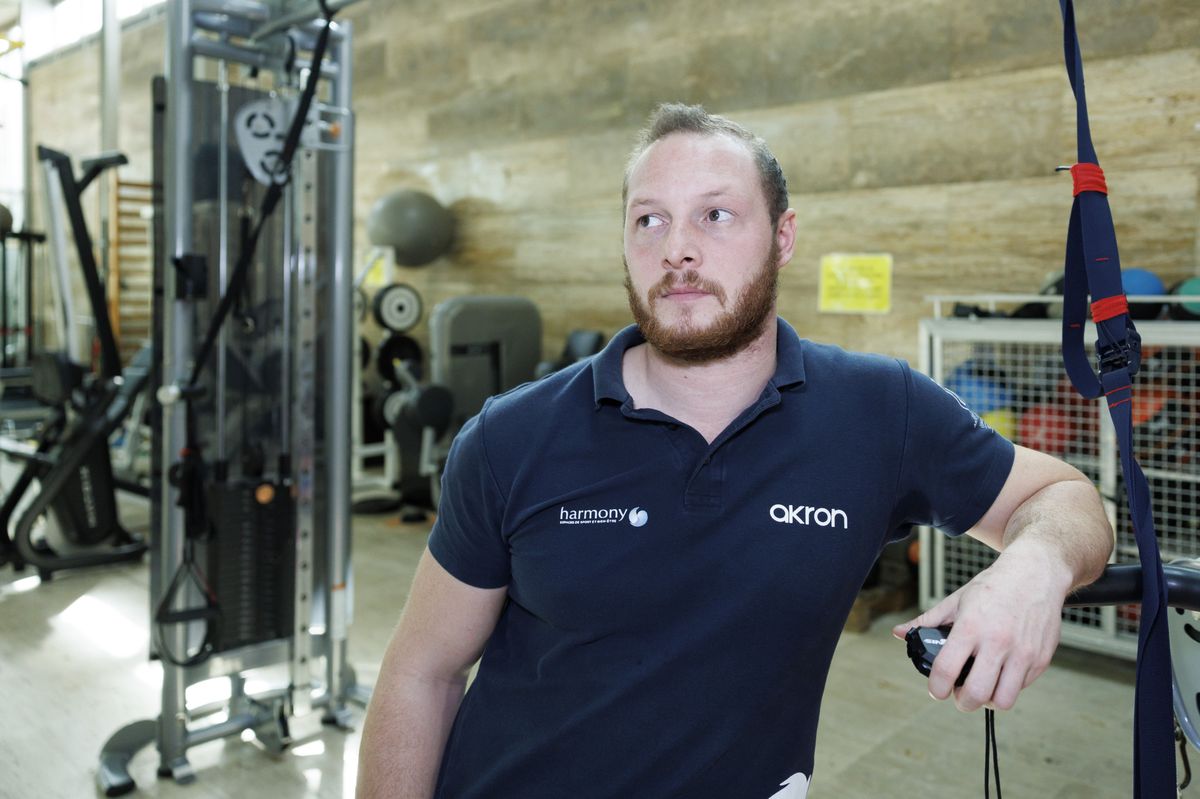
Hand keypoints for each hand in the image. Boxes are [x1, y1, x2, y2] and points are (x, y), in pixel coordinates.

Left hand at [891, 540, 1072, 711]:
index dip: (937, 689)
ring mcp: (1022, 653)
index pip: (946, 670)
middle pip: (976, 694)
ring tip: (982, 688)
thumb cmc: (994, 586)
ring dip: (988, 700)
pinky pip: (1021, 688)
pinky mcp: (1040, 658)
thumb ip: (927, 621)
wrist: (1036, 574)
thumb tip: (900, 633)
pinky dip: (1008, 686)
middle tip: (959, 695)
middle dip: (962, 702)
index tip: (937, 690)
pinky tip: (1001, 672)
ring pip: (1002, 700)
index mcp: (970, 627)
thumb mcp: (956, 600)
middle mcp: (997, 642)